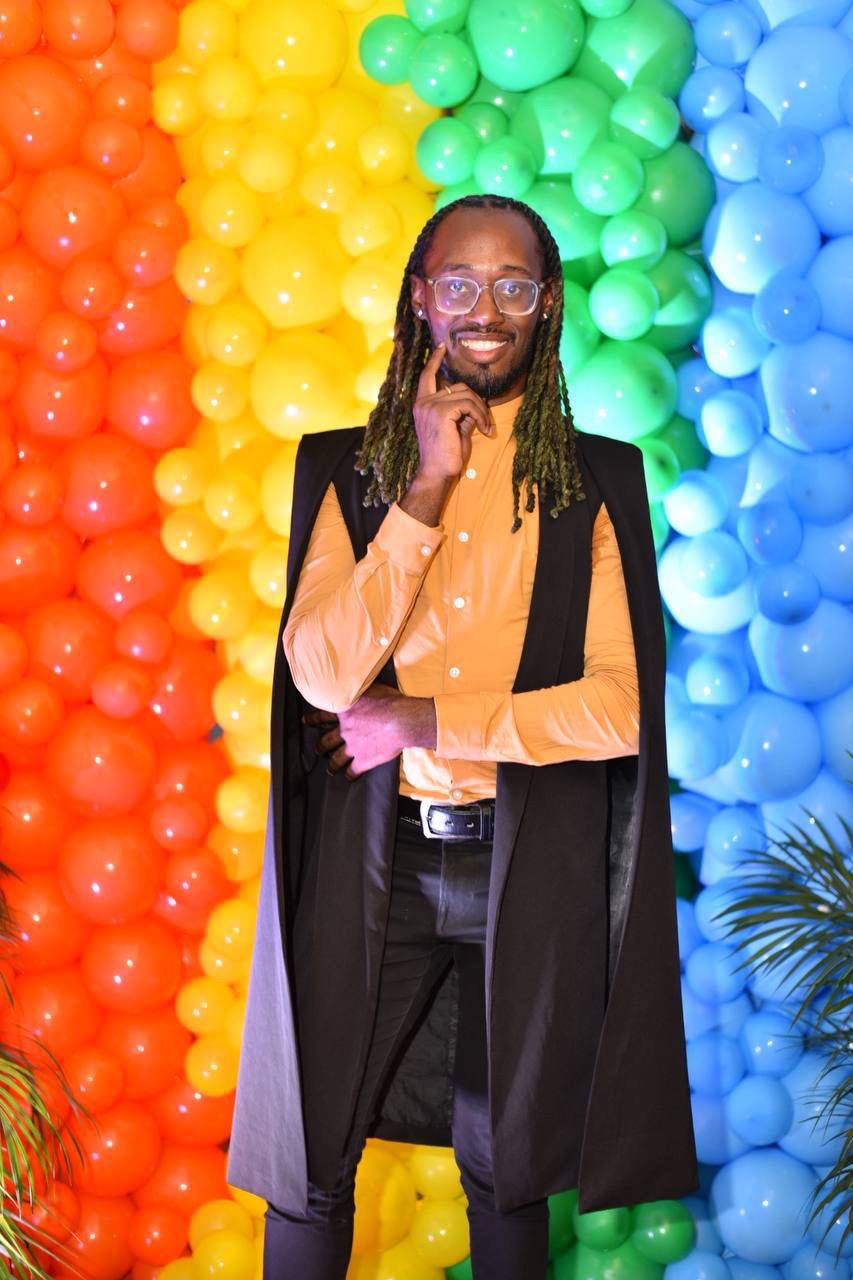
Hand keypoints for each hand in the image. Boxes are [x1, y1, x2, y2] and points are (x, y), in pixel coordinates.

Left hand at [302, 685, 435, 780]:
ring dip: (332, 764)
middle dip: (321, 746)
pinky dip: (350, 775)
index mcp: (345, 711)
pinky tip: (349, 778)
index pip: (322, 714)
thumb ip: (360, 690)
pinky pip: (353, 770)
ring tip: (330, 769)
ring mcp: (353, 746)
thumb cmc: (390, 701)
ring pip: (337, 758)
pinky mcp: (363, 760)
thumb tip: (357, 682)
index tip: (305, 721)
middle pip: (327, 740)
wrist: (401, 720)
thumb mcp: (371, 688)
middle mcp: (345, 730)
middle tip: (318, 749)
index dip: (313, 718)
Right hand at [412, 341, 492, 482]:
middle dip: (476, 401)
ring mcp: (430, 406)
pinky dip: (480, 416)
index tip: (441, 347)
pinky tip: (483, 430)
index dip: (434, 361)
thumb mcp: (455, 428)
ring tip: (485, 428)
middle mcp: (423, 403)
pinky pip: (468, 405)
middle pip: (458, 386)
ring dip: (481, 411)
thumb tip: (477, 401)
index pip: (426, 376)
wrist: (437, 473)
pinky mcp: (441, 412)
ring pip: (466, 395)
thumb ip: (462, 411)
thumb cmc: (446, 454)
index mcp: (422, 405)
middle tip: (484, 421)